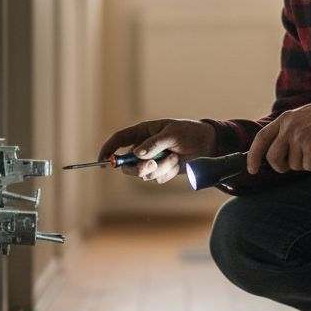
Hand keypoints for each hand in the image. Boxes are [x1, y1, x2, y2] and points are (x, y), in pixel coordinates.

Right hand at [96, 118, 216, 184]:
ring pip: (144, 173)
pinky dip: (168, 172)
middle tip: (151, 165)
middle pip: (128, 164)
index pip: (119, 140)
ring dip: (160, 168)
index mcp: (142, 132)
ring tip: (174, 157)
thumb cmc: (189, 132)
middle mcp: (144, 147)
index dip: (108, 150)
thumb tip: (137, 154)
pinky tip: (178, 163)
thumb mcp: (172, 133)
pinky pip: (157, 177)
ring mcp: (152, 160)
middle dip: (138, 168)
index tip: (102, 161)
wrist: (207, 144)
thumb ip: (155, 143)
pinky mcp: (162, 170)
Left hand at [247, 94, 310, 174]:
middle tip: (293, 165)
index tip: (251, 170)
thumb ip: (288, 132)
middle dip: (281, 167)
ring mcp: (299, 137)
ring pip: (294, 165)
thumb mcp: (302, 117)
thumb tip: (277, 157)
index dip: (253, 156)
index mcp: (285, 119)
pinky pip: (309, 167)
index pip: (261, 138)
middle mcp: (289, 127)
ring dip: (306, 163)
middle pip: (273, 158)